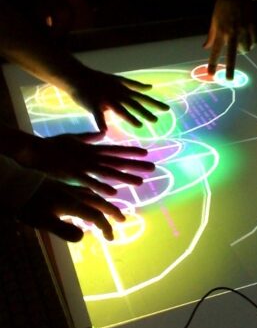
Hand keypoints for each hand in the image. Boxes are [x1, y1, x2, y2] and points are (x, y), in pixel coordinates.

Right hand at [16, 132, 154, 194]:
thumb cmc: (53, 146)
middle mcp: (92, 156)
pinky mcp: (73, 175)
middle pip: (118, 161)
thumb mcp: (74, 139)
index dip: (132, 152)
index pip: (116, 150)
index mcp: (92, 149)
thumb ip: (90, 137)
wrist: (32, 151)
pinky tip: (114, 193)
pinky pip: (90, 183)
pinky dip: (101, 187)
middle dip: (136, 164)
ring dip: (125, 177)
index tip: (147, 153)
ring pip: (108, 172)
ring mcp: (84, 166)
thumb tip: (103, 133)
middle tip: (153, 167)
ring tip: (140, 183)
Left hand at [17, 179, 124, 241]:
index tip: (110, 238)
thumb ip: (63, 230)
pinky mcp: (65, 187)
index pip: (95, 216)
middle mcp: (76, 196)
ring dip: (105, 203)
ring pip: (94, 195)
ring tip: (112, 209)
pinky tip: (93, 197)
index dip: (105, 227)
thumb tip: (82, 237)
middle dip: (112, 212)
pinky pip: (86, 190)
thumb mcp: (43, 221)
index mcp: (73, 204)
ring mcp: (71, 190)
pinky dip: (95, 195)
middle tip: (123, 220)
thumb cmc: (30, 206)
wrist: (19, 185)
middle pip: (99, 203)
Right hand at [68, 67, 169, 130]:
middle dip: (145, 112)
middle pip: (134, 104)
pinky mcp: (93, 103)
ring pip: (119, 109)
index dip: (154, 103)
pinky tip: (105, 131)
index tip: (167, 109)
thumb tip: (150, 87)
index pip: (142, 98)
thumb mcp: (120, 81)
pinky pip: (97, 114)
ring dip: (129, 117)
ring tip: (139, 125)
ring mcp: (106, 99)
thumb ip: (135, 86)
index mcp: (124, 92)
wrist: (77, 76)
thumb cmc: (99, 80)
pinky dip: (101, 122)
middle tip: (156, 120)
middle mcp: (118, 95)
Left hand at [204, 0, 255, 79]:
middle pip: (232, 55)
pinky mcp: (252, 26)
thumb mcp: (213, 20)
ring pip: (245, 49)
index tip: (211, 74)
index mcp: (221, 31)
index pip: (216, 51)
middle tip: (229, 80)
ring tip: (239, 47)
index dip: (213, 63)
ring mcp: (243, 30)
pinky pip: (253, 42)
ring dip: (242, 51)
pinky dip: (251, 44)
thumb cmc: (222, 7)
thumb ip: (211, 36)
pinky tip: (247, 40)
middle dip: (230, 69)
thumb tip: (205, 47)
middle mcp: (232, 32)